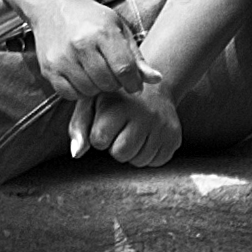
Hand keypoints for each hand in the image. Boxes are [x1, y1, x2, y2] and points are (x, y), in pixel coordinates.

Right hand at [27, 0, 147, 108]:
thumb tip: (156, 79)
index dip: (134, 82)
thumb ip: (137, 56)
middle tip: (111, 72)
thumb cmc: (89, 18)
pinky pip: (70, 94)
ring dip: (97, 87)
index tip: (133, 83)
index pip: (125, 70)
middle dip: (115, 83)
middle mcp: (80, 44)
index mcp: (102, 32)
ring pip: (90, 90)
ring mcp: (61, 57)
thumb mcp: (118, 29)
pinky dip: (79, 90)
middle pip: (108, 83)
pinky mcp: (48, 68)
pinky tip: (80, 77)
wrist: (52, 6)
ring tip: (95, 73)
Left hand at [69, 68, 183, 169]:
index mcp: (118, 105)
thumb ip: (79, 126)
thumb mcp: (92, 103)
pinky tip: (146, 138)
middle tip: (119, 131)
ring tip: (132, 133)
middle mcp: (143, 115)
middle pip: (120, 154)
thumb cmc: (115, 99)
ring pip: (139, 161)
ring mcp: (162, 127)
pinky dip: (147, 155)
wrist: (155, 89)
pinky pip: (156, 162)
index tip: (104, 124)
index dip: (98, 136)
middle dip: (115, 147)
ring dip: (131, 152)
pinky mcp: (175, 138)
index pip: (99, 140)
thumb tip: (76, 154)